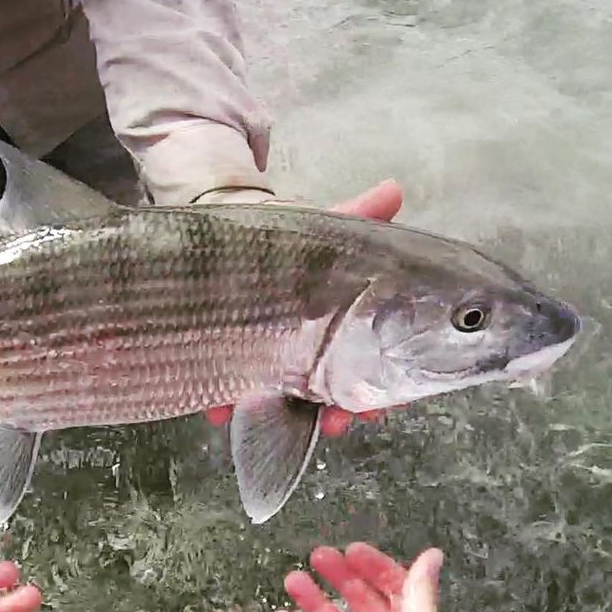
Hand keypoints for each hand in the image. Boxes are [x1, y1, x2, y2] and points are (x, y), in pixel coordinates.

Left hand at [203, 179, 404, 433]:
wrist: (229, 246)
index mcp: (346, 328)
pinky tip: (219, 409)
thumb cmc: (287, 245)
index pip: (376, 366)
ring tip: (284, 418)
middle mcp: (314, 352)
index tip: (380, 405)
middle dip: (342, 410)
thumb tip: (392, 192)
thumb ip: (360, 216)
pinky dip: (223, 401)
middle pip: (336, 392)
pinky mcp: (231, 364)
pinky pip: (230, 391)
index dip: (384, 389)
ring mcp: (273, 361)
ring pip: (289, 402)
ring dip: (289, 416)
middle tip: (341, 420)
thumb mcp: (326, 231)